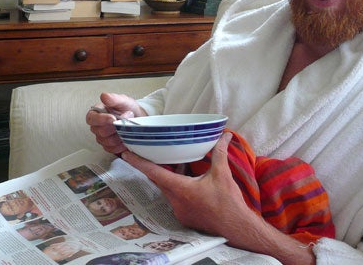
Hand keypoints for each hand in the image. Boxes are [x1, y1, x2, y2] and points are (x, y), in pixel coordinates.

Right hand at [86, 92, 146, 154]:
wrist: (139, 119)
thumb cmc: (129, 109)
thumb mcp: (124, 101)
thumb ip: (114, 99)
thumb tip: (104, 96)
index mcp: (97, 113)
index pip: (91, 118)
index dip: (101, 120)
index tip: (113, 118)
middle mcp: (97, 126)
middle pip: (100, 131)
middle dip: (115, 127)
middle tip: (125, 121)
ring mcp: (102, 137)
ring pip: (106, 142)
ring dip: (119, 136)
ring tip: (127, 129)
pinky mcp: (108, 146)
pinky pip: (111, 149)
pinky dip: (120, 145)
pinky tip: (125, 139)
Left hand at [123, 133, 316, 263]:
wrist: (236, 228)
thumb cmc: (228, 202)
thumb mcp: (223, 174)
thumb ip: (220, 152)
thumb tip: (225, 135)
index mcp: (180, 189)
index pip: (154, 173)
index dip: (138, 162)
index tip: (125, 154)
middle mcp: (175, 201)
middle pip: (159, 181)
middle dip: (154, 167)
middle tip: (149, 153)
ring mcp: (179, 211)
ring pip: (168, 190)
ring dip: (169, 177)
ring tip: (175, 163)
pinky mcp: (185, 217)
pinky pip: (176, 199)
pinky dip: (178, 188)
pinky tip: (188, 180)